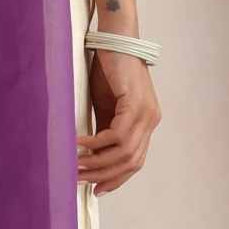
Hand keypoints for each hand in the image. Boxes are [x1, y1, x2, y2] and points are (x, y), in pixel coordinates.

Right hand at [77, 50, 159, 193]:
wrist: (114, 38)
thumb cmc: (108, 70)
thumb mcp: (106, 106)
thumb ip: (105, 129)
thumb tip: (93, 156)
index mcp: (147, 122)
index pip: (135, 161)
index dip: (116, 178)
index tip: (96, 189)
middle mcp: (151, 120)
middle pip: (131, 161)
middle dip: (104, 175)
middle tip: (79, 179)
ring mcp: (146, 113)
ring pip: (124, 152)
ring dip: (97, 162)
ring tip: (76, 165)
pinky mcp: (135, 104)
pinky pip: (116, 134)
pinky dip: (96, 143)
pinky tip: (79, 144)